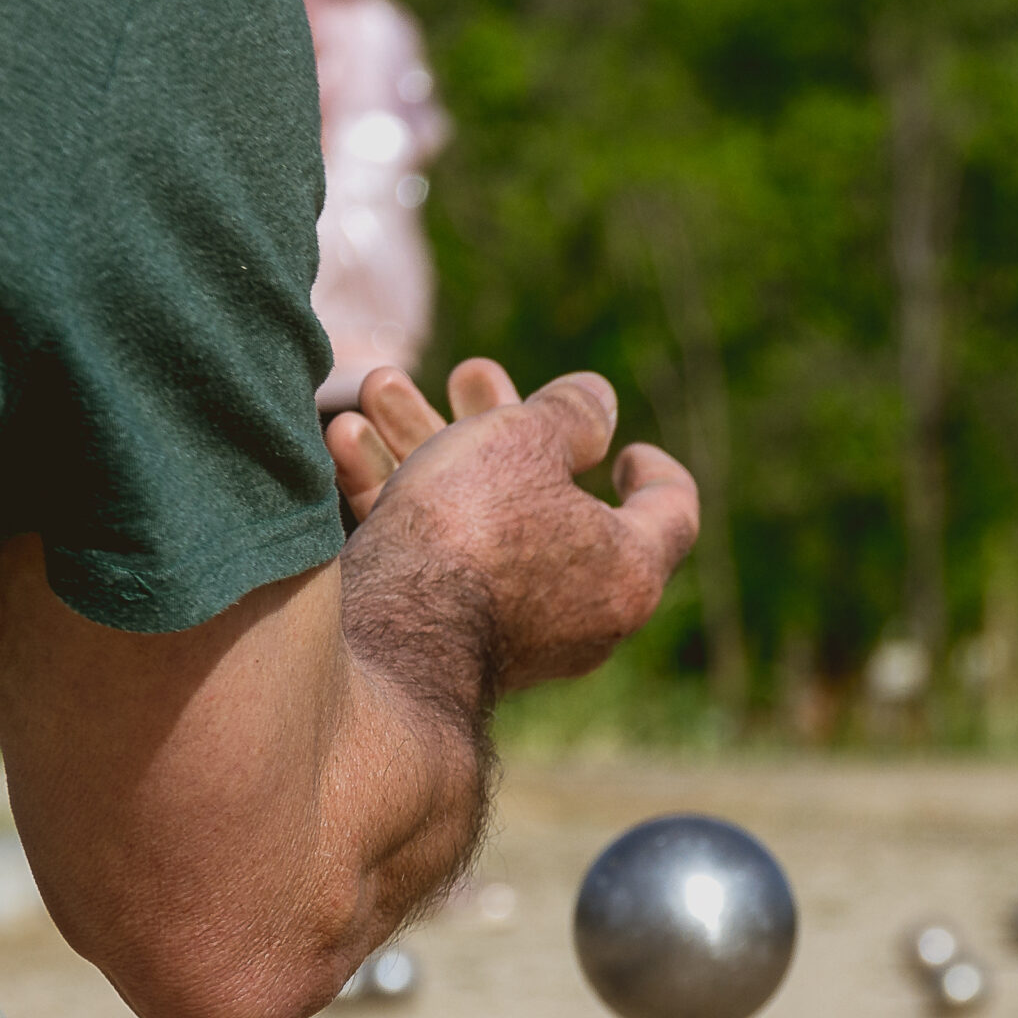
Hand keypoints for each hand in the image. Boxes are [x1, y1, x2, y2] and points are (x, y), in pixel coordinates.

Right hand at [326, 360, 698, 692]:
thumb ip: (569, 414)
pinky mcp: (446, 642)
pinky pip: (434, 558)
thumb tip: (600, 403)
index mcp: (629, 571)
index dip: (655, 471)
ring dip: (429, 447)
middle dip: (500, 424)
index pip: (671, 512)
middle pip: (554, 501)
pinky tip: (346, 442)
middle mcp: (583, 617)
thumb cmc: (472, 531)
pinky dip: (398, 499)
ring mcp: (514, 636)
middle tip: (469, 375)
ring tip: (380, 387)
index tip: (628, 450)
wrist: (383, 638)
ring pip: (480, 521)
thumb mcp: (524, 440)